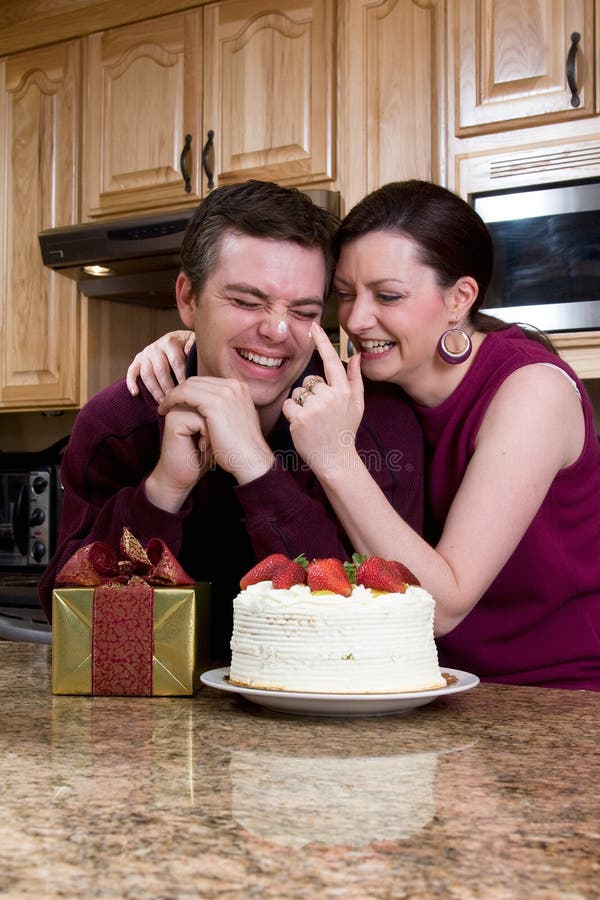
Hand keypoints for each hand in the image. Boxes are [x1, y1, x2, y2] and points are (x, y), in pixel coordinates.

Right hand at [127, 330, 194, 401]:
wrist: (176, 340)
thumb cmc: (187, 345)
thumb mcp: (193, 341)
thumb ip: (193, 344)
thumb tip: (189, 350)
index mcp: (170, 342)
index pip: (176, 362)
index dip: (181, 377)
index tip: (186, 390)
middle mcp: (155, 347)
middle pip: (161, 371)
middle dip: (168, 388)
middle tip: (175, 401)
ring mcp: (145, 354)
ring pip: (147, 375)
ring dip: (155, 390)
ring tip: (162, 403)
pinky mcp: (137, 361)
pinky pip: (132, 372)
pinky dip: (131, 382)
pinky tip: (135, 394)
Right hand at [145, 405, 213, 512]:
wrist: (182, 477)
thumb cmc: (201, 457)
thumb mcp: (215, 432)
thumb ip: (220, 416)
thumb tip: (235, 404)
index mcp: (190, 404)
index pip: (216, 402)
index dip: (220, 422)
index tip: (210, 438)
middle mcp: (182, 405)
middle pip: (213, 405)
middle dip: (216, 426)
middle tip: (206, 443)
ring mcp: (177, 411)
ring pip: (209, 411)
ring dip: (212, 431)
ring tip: (203, 445)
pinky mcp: (175, 421)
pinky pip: (202, 421)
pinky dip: (207, 436)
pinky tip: (199, 447)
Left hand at [158, 377, 274, 483]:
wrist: (251, 460)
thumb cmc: (242, 447)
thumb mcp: (237, 420)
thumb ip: (227, 408)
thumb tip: (214, 408)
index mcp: (240, 387)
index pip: (207, 382)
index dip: (190, 391)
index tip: (179, 402)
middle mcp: (234, 385)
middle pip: (197, 381)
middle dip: (180, 391)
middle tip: (167, 404)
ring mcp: (226, 392)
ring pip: (189, 386)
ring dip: (173, 396)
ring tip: (164, 408)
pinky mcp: (215, 402)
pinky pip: (185, 394)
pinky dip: (172, 400)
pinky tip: (165, 410)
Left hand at [282, 323, 364, 476]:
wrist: (335, 459)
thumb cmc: (344, 430)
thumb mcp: (356, 404)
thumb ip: (355, 378)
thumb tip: (356, 355)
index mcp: (344, 390)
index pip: (331, 360)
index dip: (322, 342)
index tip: (314, 326)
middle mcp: (330, 396)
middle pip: (310, 380)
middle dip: (311, 393)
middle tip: (321, 413)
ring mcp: (315, 407)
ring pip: (298, 392)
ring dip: (301, 404)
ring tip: (313, 420)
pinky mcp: (300, 417)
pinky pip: (289, 404)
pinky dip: (292, 413)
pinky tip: (302, 424)